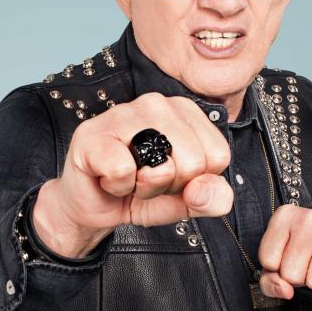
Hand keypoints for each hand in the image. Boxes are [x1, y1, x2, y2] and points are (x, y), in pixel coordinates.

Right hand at [32, 92, 233, 257]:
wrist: (94, 205)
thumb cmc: (138, 192)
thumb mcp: (187, 201)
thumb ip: (213, 198)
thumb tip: (203, 188)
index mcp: (186, 113)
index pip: (218, 156)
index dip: (195, 181)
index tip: (172, 177)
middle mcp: (157, 104)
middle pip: (194, 163)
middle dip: (170, 186)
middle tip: (146, 179)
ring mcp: (123, 113)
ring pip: (162, 167)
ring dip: (145, 188)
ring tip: (130, 178)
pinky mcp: (93, 133)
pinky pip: (123, 172)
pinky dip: (118, 187)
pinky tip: (108, 176)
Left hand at [256, 205, 311, 299]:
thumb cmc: (305, 257)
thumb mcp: (278, 267)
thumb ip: (269, 282)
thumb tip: (286, 291)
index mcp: (284, 217)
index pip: (268, 261)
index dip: (278, 270)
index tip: (289, 258)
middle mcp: (308, 217)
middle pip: (291, 274)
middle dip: (300, 278)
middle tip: (310, 263)